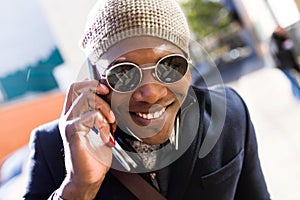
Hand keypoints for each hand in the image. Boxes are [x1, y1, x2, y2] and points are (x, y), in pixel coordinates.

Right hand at [58, 80, 115, 198]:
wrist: (88, 176)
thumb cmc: (95, 154)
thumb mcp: (100, 128)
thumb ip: (101, 114)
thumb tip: (110, 99)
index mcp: (74, 114)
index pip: (76, 87)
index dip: (91, 82)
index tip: (106, 89)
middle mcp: (68, 116)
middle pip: (76, 87)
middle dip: (96, 87)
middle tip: (108, 96)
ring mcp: (68, 124)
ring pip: (86, 100)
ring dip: (104, 109)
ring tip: (111, 124)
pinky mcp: (72, 132)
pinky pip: (90, 116)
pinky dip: (104, 124)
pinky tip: (106, 137)